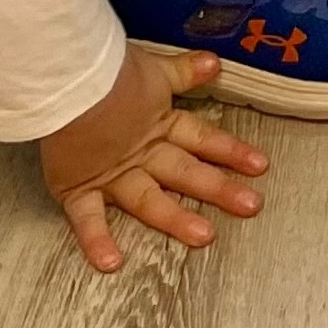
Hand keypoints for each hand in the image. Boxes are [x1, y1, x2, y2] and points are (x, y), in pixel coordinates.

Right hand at [39, 44, 266, 271]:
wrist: (67, 79)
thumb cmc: (104, 69)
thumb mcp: (151, 68)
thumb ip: (183, 72)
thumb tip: (213, 63)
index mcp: (158, 125)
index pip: (202, 139)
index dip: (230, 151)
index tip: (260, 166)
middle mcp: (140, 154)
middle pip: (185, 172)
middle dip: (219, 189)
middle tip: (252, 206)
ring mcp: (111, 173)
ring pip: (149, 199)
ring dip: (176, 218)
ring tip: (204, 236)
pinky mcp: (78, 186)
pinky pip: (86, 219)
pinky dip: (95, 241)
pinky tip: (111, 264)